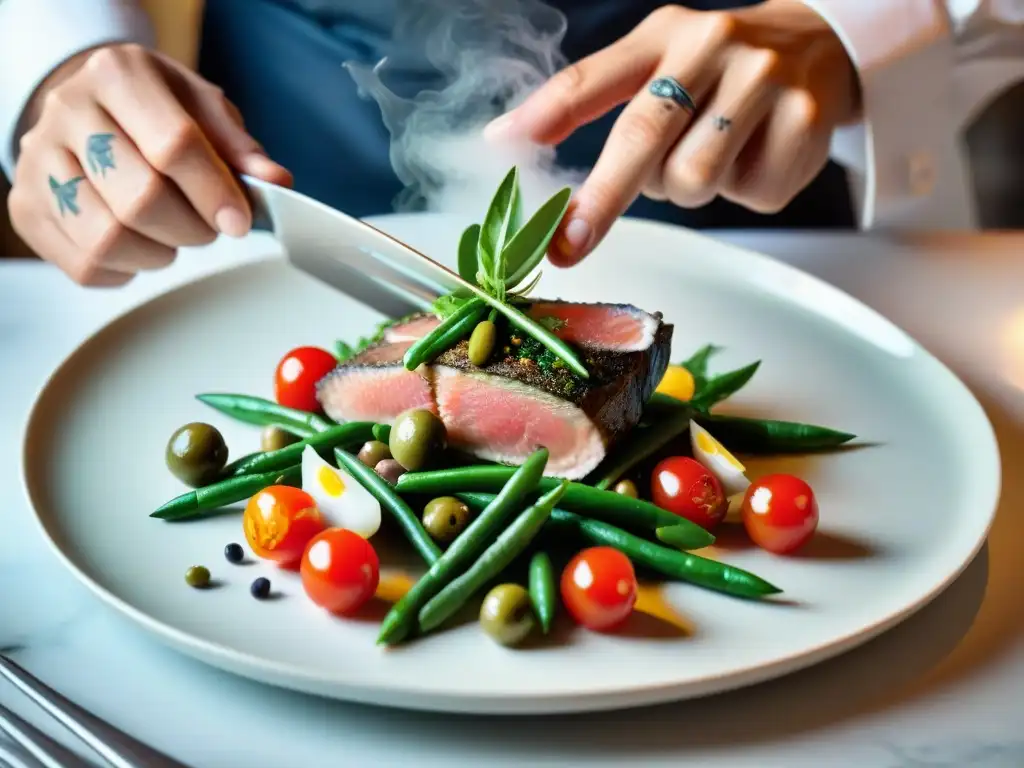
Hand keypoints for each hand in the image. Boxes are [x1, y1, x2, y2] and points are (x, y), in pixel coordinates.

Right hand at [7, 43, 291, 285]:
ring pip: (107, 239)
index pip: (173, 146)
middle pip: (140, 199)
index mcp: (118, 75)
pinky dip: (126, 270)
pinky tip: (140, 245)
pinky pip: (85, 265)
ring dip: (158, 253)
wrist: (91, 109)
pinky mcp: (27, 208)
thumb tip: (276, 182)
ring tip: (172, 235)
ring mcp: (38, 161)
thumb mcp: (203, 110)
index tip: (240, 221)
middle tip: (207, 228)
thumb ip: (239, 148)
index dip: (214, 193)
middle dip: (190, 228)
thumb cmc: (155, 112)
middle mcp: (68, 111)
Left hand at [484, 0, 859, 265]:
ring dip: (689, 186)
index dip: (545, 115)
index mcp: (665, 35)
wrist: (821, 46)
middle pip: (642, 134)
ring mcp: (764, 82)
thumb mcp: (659, 56)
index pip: (592, 76)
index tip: (504, 149)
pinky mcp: (804, 123)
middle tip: (569, 246)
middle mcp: (713, 47)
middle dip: (601, 199)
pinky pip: (749, 193)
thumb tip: (508, 139)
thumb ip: (590, 94)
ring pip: (694, 177)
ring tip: (709, 152)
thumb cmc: (719, 66)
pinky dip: (743, 190)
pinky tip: (754, 155)